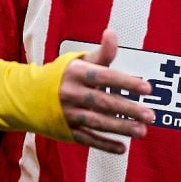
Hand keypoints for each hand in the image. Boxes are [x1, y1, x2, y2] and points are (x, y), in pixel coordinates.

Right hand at [59, 29, 153, 152]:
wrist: (30, 96)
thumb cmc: (64, 75)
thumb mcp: (79, 61)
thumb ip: (101, 53)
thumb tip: (112, 33)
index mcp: (77, 73)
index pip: (105, 77)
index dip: (126, 82)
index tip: (147, 88)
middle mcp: (72, 93)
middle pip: (104, 103)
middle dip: (128, 110)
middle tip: (150, 115)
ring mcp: (69, 114)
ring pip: (98, 123)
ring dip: (121, 128)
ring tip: (142, 131)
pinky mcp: (67, 131)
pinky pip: (88, 139)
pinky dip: (104, 145)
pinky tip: (122, 148)